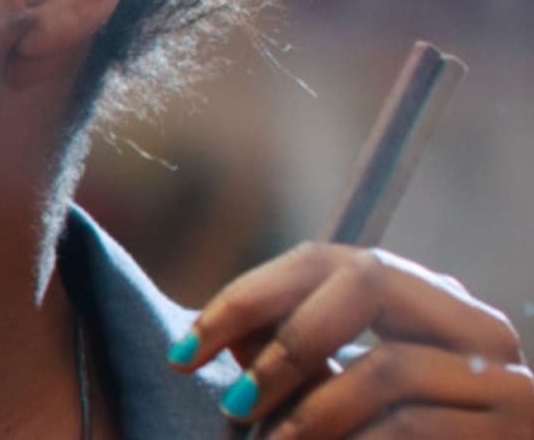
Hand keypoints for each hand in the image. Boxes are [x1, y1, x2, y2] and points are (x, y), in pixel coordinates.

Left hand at [174, 242, 533, 438]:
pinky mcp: (514, 429)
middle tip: (234, 407)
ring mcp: (509, 378)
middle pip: (368, 279)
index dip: (245, 297)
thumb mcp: (343, 395)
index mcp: (431, 304)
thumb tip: (217, 330)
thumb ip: (294, 355)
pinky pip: (412, 426)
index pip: (326, 260)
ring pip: (388, 366)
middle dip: (285, 346)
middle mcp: (478, 326)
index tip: (183, 353)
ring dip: (310, 417)